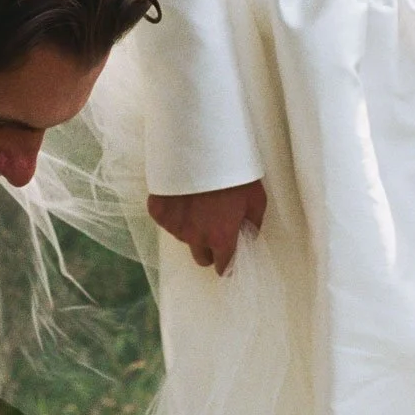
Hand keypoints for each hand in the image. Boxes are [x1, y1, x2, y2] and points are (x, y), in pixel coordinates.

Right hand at [146, 181, 266, 275]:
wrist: (200, 147)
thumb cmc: (233, 171)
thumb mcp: (256, 198)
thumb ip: (253, 223)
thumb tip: (249, 236)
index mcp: (221, 237)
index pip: (224, 267)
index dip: (228, 264)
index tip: (228, 258)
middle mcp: (196, 237)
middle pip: (201, 258)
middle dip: (209, 249)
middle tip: (214, 228)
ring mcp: (174, 226)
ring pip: (184, 237)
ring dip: (191, 227)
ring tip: (198, 201)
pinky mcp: (158, 212)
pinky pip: (167, 221)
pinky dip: (174, 212)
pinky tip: (181, 195)